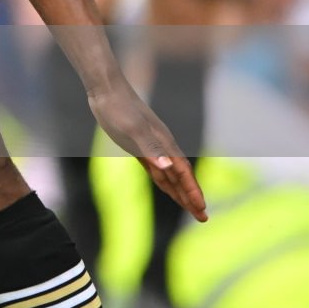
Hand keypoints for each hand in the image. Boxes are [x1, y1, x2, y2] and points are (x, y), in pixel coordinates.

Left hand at [86, 75, 207, 220]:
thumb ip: (151, 148)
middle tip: (203, 218)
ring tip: (190, 208)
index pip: (183, 174)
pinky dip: (163, 180)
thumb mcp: (132, 130)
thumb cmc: (118, 109)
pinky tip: (166, 186)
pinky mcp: (137, 144)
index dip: (192, 192)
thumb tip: (169, 167)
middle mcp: (161, 146)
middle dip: (191, 197)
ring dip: (179, 191)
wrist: (105, 88)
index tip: (202, 210)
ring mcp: (150, 145)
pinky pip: (155, 168)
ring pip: (169, 174)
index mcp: (164, 144)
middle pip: (181, 177)